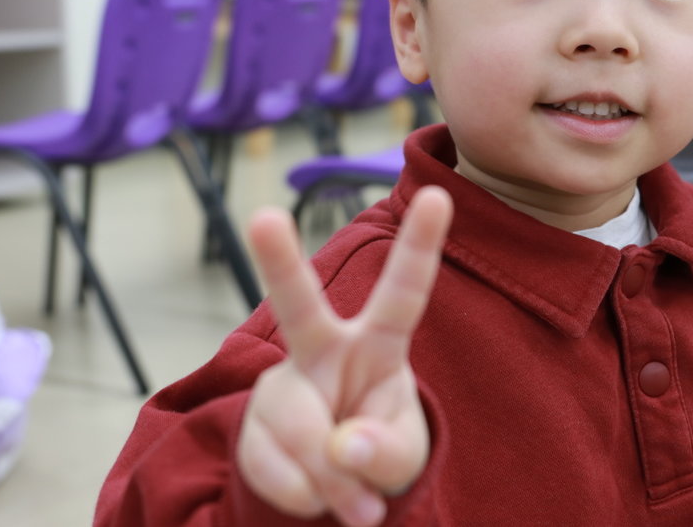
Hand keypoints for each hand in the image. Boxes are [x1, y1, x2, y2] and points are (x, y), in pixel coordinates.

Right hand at [236, 187, 453, 525]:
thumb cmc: (381, 449)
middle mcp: (322, 348)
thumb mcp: (404, 459)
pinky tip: (316, 492)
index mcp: (378, 343)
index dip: (422, 244)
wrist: (333, 486)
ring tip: (353, 501)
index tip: (441, 196)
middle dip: (278, 260)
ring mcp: (281, 385)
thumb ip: (387, 453)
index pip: (404, 291)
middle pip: (299, 305)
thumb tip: (342, 449)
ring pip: (300, 430)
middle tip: (263, 217)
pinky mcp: (251, 424)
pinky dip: (304, 497)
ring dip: (330, 482)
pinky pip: (274, 469)